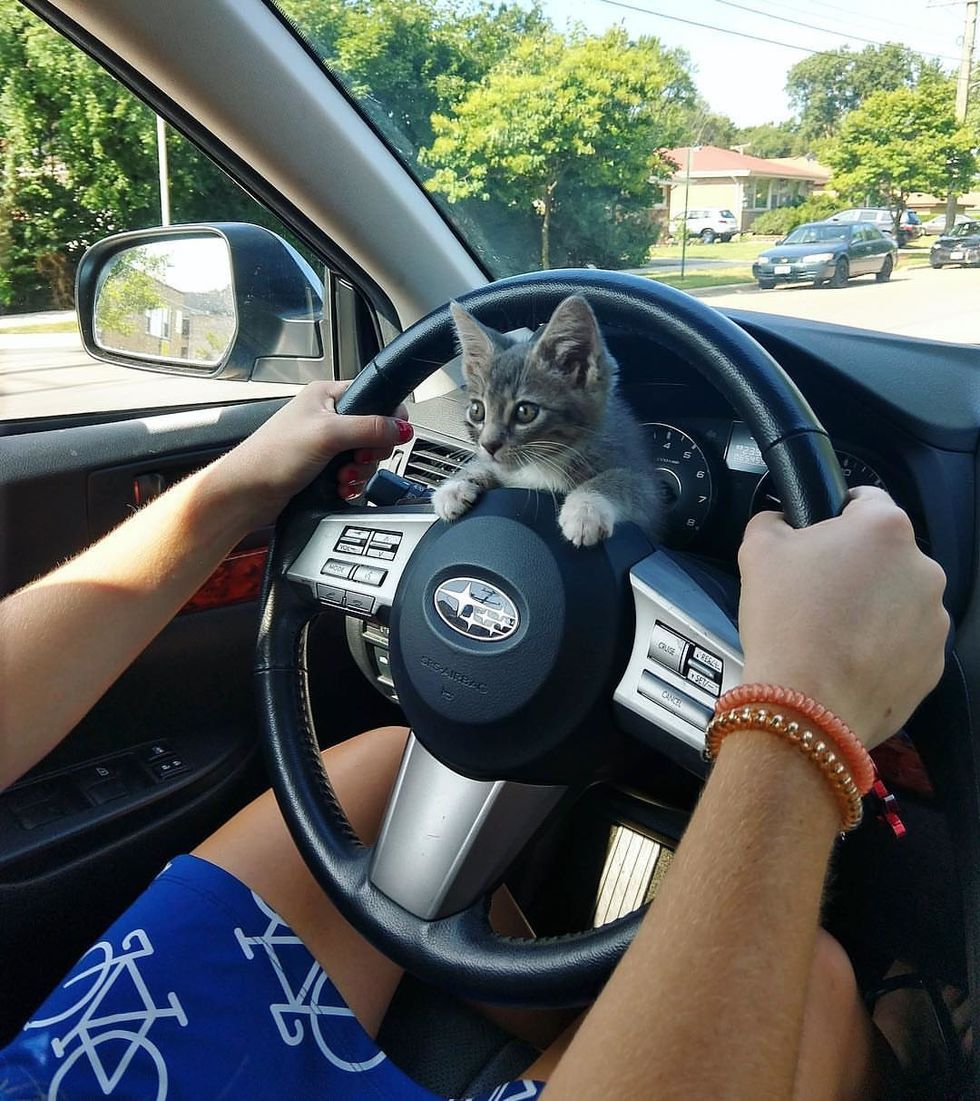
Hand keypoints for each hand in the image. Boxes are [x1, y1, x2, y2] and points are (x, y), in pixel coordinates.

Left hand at [214, 381, 410, 526]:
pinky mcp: (323, 467)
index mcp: (327, 395)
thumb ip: (370, 428)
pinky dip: (352, 484)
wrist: (247, 493)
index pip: (375, 397)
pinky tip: (340, 488)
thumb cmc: (272, 455)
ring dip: (360, 471)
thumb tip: (402, 427)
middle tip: (356, 458)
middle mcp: (328, 416)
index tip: (388, 437)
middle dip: (371, 452)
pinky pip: (354, 474)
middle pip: (375, 431)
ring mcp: (326, 443)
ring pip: (365, 456)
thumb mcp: (328, 434)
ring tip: (343, 477)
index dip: (387, 418)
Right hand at [737, 487, 947, 747]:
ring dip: (871, 608)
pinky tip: (845, 660)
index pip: (864, 499)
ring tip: (829, 632)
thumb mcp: (757, 550)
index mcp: (884, 529)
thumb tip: (780, 521)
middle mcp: (922, 568)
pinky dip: (880, 647)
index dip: (834, 515)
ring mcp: (934, 618)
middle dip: (854, 567)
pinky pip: (904, 643)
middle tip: (814, 592)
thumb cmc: (785, 621)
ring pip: (897, 600)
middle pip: (884, 555)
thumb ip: (772, 521)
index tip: (815, 538)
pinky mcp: (933, 663)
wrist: (806, 705)